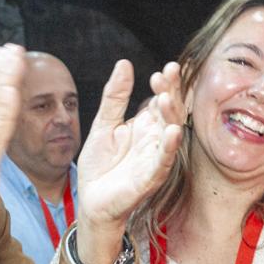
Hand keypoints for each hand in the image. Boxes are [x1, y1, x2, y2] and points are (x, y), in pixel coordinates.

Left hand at [75, 60, 183, 263]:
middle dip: (172, 93)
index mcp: (145, 125)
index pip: (161, 100)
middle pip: (170, 113)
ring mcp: (155, 159)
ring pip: (170, 135)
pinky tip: (172, 133)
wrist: (90, 200)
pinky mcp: (149, 179)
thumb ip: (115, 96)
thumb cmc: (100, 165)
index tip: (164, 69)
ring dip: (171, 116)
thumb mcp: (103, 124)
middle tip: (168, 74)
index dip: (165, 84)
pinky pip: (162, 162)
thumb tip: (124, 63)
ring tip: (166, 99)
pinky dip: (168, 149)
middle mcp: (155, 140)